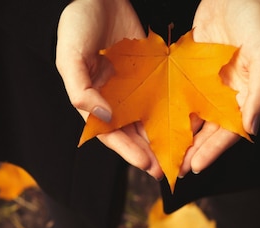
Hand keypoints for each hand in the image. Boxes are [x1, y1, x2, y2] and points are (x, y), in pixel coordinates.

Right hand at [56, 0, 163, 179]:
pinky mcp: (150, 75)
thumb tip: (105, 117)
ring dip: (162, 139)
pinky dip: (172, 111)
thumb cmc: (78, 24)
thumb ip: (81, 89)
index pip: (109, 134)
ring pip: (149, 120)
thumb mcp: (71, 57)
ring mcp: (133, 88)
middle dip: (149, 153)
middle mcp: (113, 99)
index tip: (146, 164)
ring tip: (180, 156)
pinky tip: (188, 124)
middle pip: (132, 133)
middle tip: (167, 170)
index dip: (127, 151)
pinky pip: (162, 97)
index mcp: (92, 100)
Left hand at [180, 0, 259, 176]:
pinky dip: (170, 111)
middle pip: (208, 131)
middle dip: (193, 151)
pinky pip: (180, 96)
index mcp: (246, 96)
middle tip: (176, 171)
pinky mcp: (191, 71)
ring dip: (180, 137)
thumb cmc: (257, 22)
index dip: (214, 151)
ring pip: (193, 118)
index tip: (196, 166)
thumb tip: (251, 129)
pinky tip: (154, 123)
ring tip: (163, 155)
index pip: (230, 132)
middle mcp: (226, 96)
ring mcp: (208, 85)